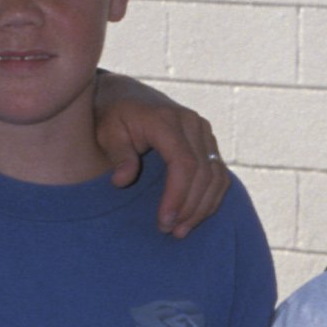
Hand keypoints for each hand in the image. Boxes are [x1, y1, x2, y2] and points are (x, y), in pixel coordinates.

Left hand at [92, 74, 227, 234]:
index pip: (184, 163)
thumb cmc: (112, 116)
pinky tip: (195, 215)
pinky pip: (218, 173)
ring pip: (216, 175)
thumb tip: (122, 181)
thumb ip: (118, 155)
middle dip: (190, 207)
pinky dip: (211, 197)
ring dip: (203, 207)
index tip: (165, 221)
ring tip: (182, 230)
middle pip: (203, 173)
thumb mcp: (107, 132)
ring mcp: (203, 131)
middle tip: (172, 231)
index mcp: (166, 120)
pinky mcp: (208, 141)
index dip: (178, 196)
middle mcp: (191, 123)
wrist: (125, 94)